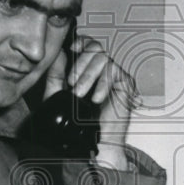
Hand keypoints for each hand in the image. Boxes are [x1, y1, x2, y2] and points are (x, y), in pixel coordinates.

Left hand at [43, 35, 139, 167]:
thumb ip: (56, 74)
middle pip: (96, 47)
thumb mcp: (59, 95)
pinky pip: (115, 72)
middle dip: (81, 63)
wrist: (96, 143)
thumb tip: (57, 53)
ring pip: (104, 58)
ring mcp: (115, 74)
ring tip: (80, 95)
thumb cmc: (78, 122)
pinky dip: (103, 84)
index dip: (82, 40)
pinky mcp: (126, 84)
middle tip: (72, 84)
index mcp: (88, 66)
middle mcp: (102, 68)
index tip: (72, 48)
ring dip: (89, 76)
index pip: (88, 43)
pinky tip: (96, 98)